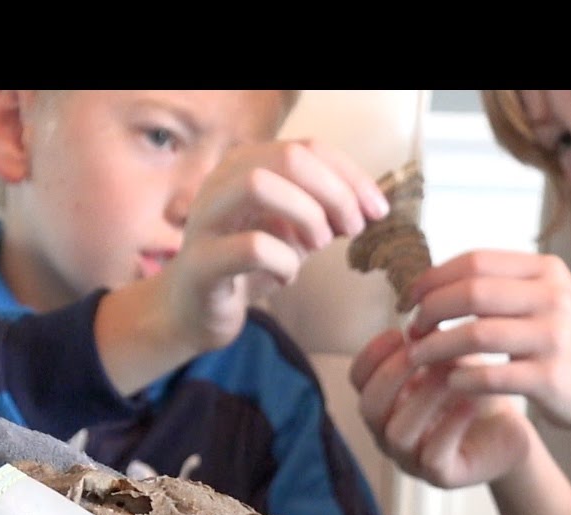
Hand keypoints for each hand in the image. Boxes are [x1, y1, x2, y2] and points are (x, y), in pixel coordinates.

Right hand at [150, 140, 386, 355]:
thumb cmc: (247, 266)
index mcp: (247, 165)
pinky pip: (250, 247)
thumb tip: (369, 205)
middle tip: (352, 228)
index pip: (309, 148)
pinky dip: (283, 262)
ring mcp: (207, 219)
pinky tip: (285, 276)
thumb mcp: (293, 232)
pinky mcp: (200, 261)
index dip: (351, 176)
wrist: (193, 311)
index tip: (377, 210)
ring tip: (318, 246)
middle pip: (288, 158)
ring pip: (259, 186)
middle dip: (334, 192)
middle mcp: (222, 181)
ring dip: (305, 215)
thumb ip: (324, 212)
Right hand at [352, 325, 534, 489]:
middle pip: (369, 407)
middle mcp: (387, 432)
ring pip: (398, 432)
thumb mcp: (451, 357)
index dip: (372, 355)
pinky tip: (471, 400)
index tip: (399, 330)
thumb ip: (432, 340)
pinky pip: (434, 455)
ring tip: (450, 374)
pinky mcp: (439, 476)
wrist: (509, 429)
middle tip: (422, 351)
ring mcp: (410, 458)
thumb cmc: (473, 390)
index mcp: (385, 400)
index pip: (358, 379)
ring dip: (423, 398)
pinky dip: (451, 425)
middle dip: (393, 375)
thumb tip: (423, 307)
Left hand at [399, 250, 570, 430]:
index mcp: (546, 270)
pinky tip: (449, 382)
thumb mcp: (542, 297)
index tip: (411, 298)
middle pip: (472, 292)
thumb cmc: (561, 340)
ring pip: (477, 334)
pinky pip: (491, 376)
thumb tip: (433, 281)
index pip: (476, 261)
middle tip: (413, 329)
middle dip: (431, 309)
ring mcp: (554, 337)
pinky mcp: (550, 378)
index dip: (434, 277)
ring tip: (418, 356)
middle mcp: (553, 297)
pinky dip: (461, 378)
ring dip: (436, 346)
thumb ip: (499, 284)